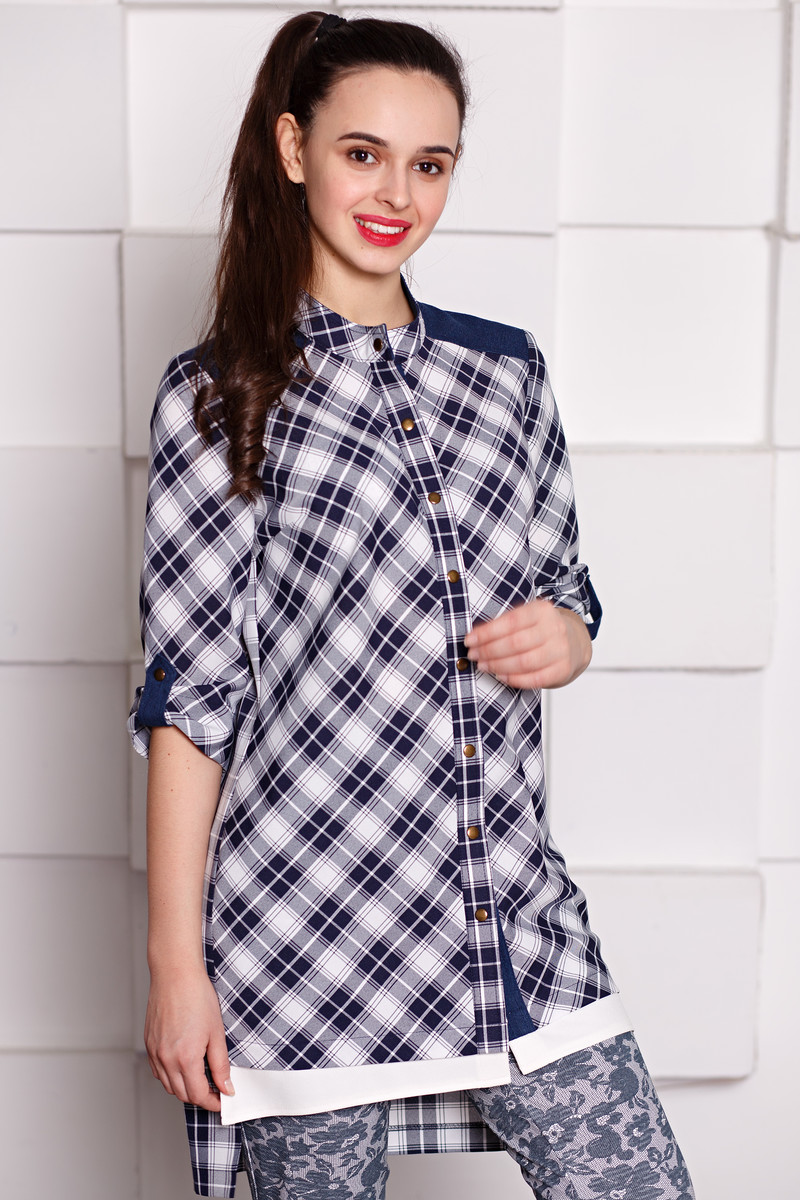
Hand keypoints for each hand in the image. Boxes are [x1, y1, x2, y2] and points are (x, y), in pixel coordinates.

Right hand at [145, 965, 233, 1110]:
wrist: (175, 974)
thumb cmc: (197, 997)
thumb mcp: (217, 1032)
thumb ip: (221, 1065)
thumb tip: (226, 1088)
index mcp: (185, 1058)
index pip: (197, 1095)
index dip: (212, 1102)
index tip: (222, 1100)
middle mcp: (166, 1059)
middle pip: (182, 1094)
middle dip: (199, 1097)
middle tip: (215, 1089)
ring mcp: (154, 1052)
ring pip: (168, 1085)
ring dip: (184, 1088)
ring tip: (200, 1077)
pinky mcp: (149, 1044)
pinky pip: (158, 1071)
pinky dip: (170, 1076)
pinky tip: (182, 1065)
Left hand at [463, 599, 591, 689]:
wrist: (575, 642)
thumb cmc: (542, 630)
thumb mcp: (527, 617)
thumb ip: (504, 623)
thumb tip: (475, 636)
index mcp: (542, 610)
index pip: (510, 622)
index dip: (486, 633)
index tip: (469, 640)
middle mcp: (554, 628)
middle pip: (515, 643)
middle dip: (489, 651)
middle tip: (474, 655)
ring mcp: (561, 650)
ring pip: (523, 662)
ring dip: (498, 666)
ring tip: (484, 666)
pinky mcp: (562, 670)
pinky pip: (534, 678)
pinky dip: (514, 679)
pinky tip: (501, 676)